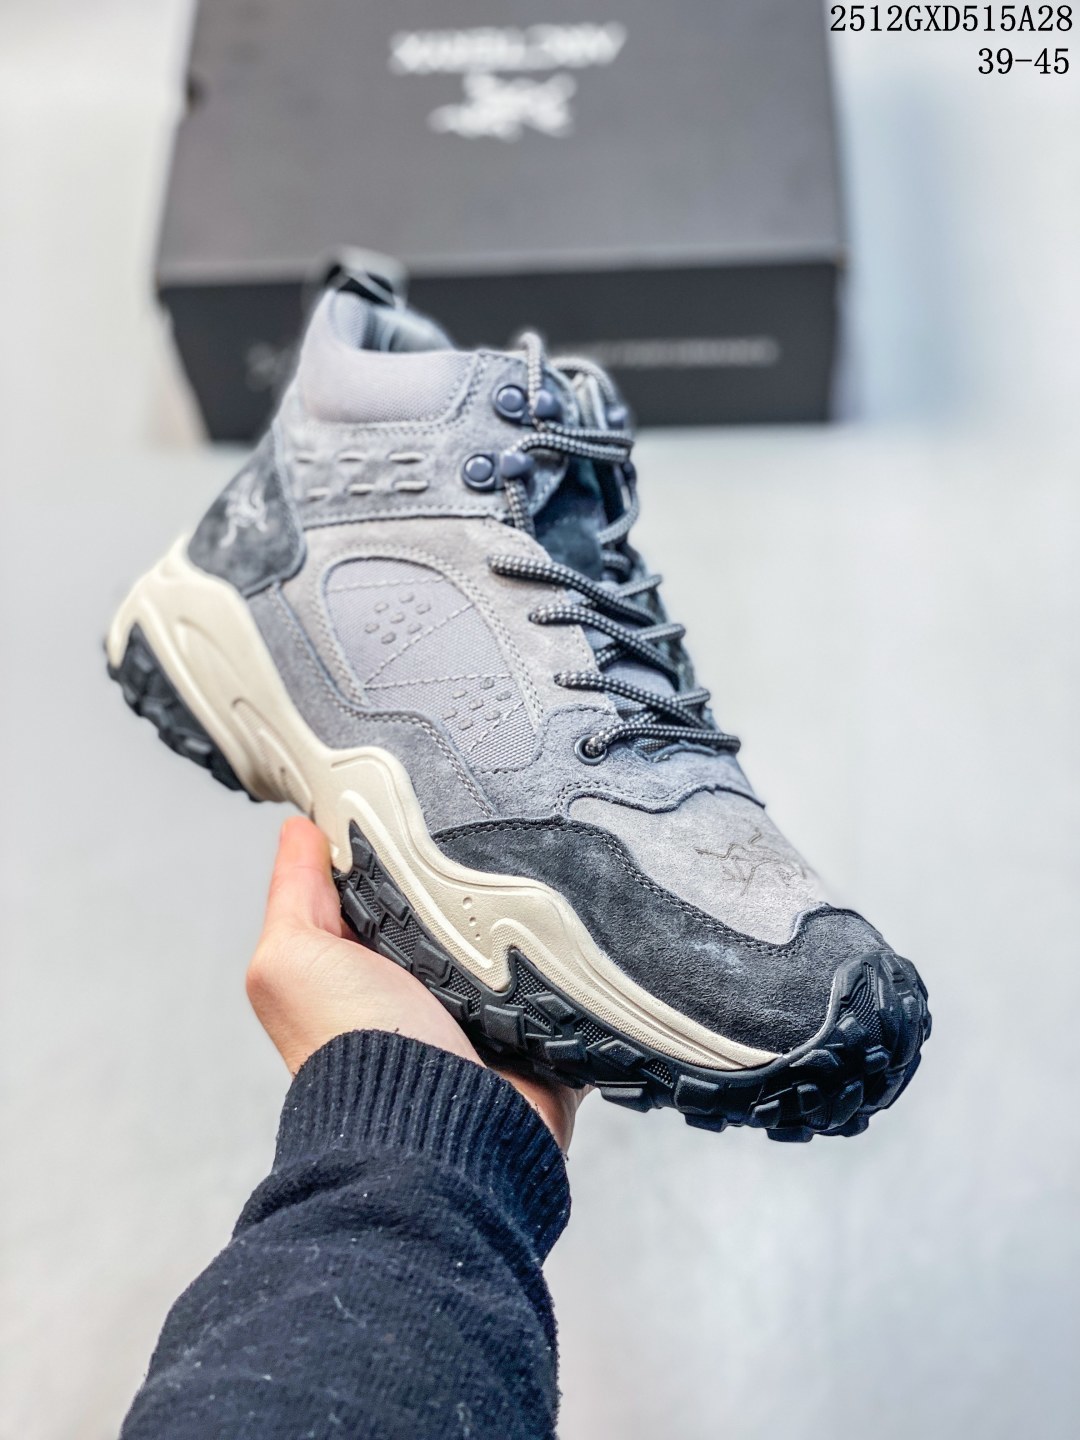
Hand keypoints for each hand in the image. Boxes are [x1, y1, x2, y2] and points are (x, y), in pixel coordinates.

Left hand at [246, 817, 585, 1150]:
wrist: (434, 1135)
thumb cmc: (354, 1049)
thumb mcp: (292, 961)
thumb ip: (293, 894)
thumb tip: (299, 828)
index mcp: (363, 966)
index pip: (382, 884)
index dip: (395, 843)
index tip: (421, 794)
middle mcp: (422, 989)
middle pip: (454, 908)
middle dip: (472, 874)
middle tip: (494, 825)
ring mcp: (484, 1015)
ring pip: (515, 942)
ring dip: (530, 916)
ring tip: (547, 869)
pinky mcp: (538, 1039)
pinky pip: (569, 988)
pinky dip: (577, 966)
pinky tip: (586, 927)